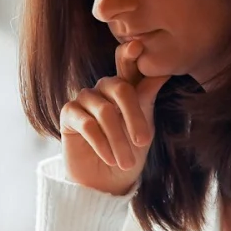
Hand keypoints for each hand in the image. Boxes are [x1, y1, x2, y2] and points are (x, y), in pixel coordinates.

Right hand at [59, 41, 168, 195]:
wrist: (107, 183)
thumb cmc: (130, 154)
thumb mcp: (145, 128)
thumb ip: (147, 99)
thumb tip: (163, 72)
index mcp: (124, 87)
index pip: (126, 64)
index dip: (129, 54)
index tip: (137, 46)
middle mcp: (102, 89)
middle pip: (119, 87)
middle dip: (134, 116)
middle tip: (143, 142)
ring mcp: (84, 99)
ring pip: (104, 111)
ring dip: (118, 139)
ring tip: (126, 161)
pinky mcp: (68, 115)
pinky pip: (87, 124)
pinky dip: (101, 144)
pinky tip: (110, 158)